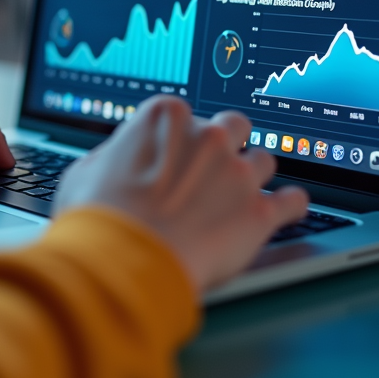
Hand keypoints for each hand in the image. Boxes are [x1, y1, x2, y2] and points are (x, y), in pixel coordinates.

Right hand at [55, 96, 307, 293]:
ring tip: (241, 198)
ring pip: (264, 160)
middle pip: (234, 127)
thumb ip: (113, 156)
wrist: (123, 261)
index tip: (176, 159)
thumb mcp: (84, 172)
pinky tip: (286, 211)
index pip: (185, 116)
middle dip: (227, 145)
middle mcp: (209, 136)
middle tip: (213, 171)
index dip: (179, 141)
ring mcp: (238, 173)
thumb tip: (116, 161)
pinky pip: (294, 200)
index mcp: (167, 118)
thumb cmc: (99, 218)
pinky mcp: (260, 212)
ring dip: (253, 177)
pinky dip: (290, 206)